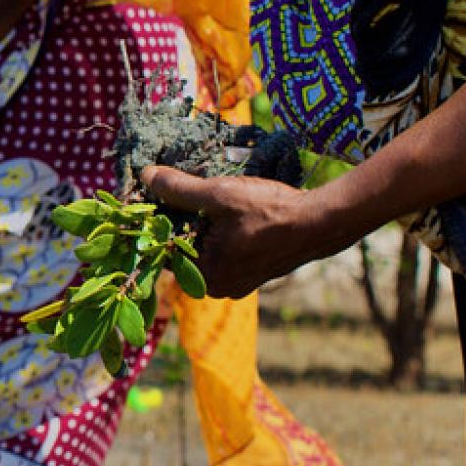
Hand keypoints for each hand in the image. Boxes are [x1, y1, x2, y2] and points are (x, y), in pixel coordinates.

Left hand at [141, 166, 354, 298]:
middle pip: (184, 249)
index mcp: (204, 277)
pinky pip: (223, 252)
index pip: (164, 247)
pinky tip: (228, 212)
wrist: (319, 222)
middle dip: (181, 221)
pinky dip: (220, 233)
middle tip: (184, 190)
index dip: (158, 219)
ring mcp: (236, 283)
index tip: (157, 194)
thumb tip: (146, 176)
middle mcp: (218, 288)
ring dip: (201, 224)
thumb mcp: (219, 194)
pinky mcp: (251, 274)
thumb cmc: (270, 211)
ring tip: (210, 198)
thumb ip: (178, 188)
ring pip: (204, 249)